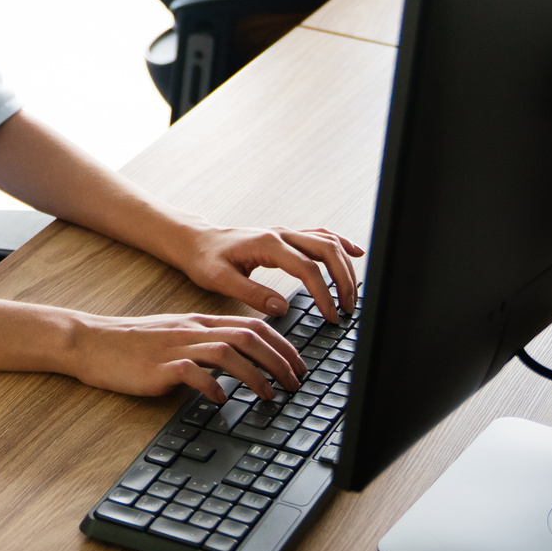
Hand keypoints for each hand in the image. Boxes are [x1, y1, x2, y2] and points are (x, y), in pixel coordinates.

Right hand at [64, 311, 304, 402]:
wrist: (91, 342)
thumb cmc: (132, 344)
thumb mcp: (175, 336)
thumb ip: (205, 343)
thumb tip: (239, 359)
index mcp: (199, 322)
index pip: (253, 326)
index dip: (283, 346)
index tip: (298, 366)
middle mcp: (193, 331)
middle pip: (249, 337)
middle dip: (280, 360)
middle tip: (295, 383)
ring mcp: (176, 347)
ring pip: (229, 352)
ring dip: (257, 375)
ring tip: (270, 395)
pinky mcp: (160, 367)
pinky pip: (194, 374)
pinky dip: (213, 387)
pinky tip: (221, 401)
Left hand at [178, 224, 364, 322]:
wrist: (196, 242)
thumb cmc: (205, 260)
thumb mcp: (220, 280)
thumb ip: (251, 293)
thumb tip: (282, 308)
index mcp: (267, 244)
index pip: (308, 268)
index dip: (324, 294)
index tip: (331, 316)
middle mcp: (281, 234)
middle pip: (327, 251)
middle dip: (343, 280)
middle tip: (348, 309)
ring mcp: (285, 234)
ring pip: (328, 242)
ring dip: (345, 266)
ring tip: (352, 295)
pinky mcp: (286, 238)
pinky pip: (321, 237)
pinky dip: (341, 245)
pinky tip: (356, 253)